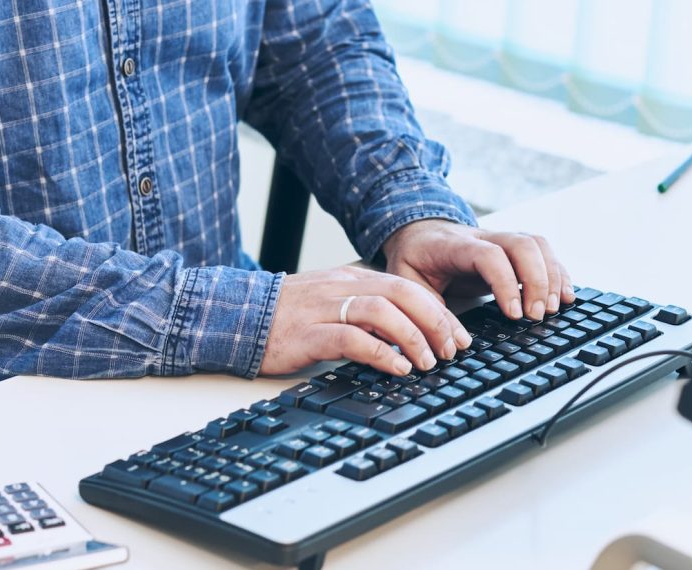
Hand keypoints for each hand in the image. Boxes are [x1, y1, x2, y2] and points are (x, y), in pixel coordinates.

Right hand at [260, 266, 472, 375]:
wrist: (233, 318)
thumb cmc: (284, 318)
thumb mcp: (330, 304)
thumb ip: (364, 311)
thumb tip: (408, 333)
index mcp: (349, 278)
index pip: (406, 286)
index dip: (439, 311)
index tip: (458, 336)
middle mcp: (340, 287)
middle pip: (402, 293)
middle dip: (435, 322)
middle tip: (451, 350)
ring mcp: (323, 308)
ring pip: (382, 311)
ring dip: (413, 338)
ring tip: (427, 362)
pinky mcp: (307, 334)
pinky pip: (352, 338)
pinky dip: (381, 354)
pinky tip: (397, 369)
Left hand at [381, 219, 575, 320]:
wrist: (419, 231)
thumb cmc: (415, 260)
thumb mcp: (407, 284)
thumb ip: (428, 311)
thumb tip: (457, 344)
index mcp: (455, 246)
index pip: (489, 256)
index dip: (506, 283)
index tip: (514, 314)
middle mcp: (483, 237)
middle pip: (523, 244)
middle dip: (537, 281)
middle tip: (537, 316)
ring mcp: (502, 239)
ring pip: (538, 245)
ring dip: (552, 276)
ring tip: (554, 310)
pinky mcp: (514, 248)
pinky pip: (544, 252)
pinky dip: (559, 273)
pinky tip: (566, 296)